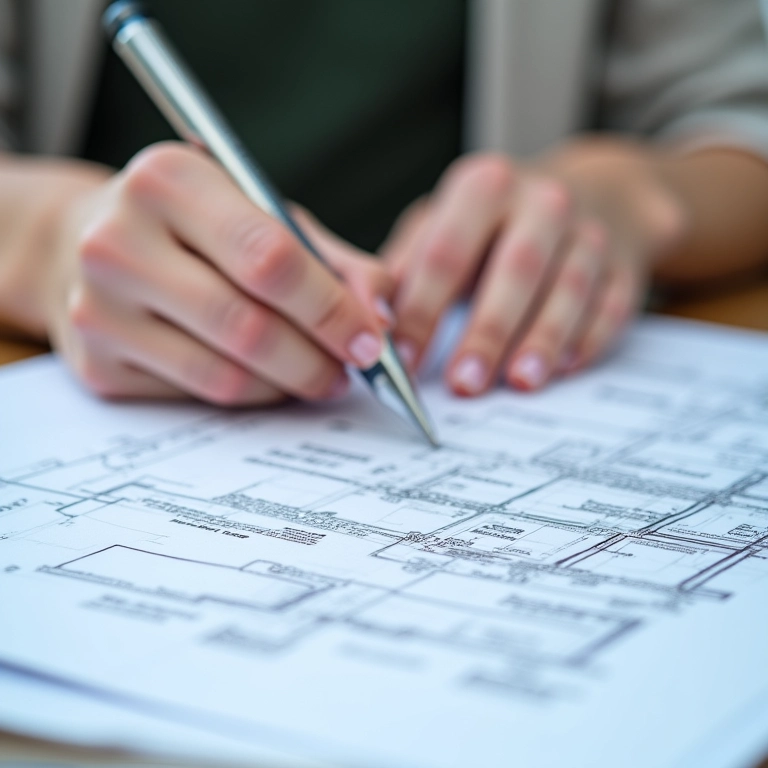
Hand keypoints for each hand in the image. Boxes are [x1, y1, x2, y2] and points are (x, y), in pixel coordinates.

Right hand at [45, 142, 392, 404]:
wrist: (86, 243)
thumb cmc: (195, 227)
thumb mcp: (263, 215)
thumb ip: (334, 262)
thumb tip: (381, 320)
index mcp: (170, 180)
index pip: (270, 258)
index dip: (332, 309)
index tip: (370, 341)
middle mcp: (118, 240)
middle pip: (248, 325)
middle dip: (317, 359)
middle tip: (350, 371)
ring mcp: (97, 307)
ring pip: (225, 373)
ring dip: (289, 384)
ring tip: (319, 376)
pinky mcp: (97, 364)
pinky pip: (198, 395)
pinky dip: (250, 395)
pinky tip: (267, 380)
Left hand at [383, 142, 686, 394]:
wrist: (597, 191)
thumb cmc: (500, 220)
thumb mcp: (447, 220)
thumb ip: (409, 266)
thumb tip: (371, 320)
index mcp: (485, 188)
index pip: (446, 252)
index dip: (420, 309)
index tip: (400, 359)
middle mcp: (542, 202)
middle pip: (514, 269)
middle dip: (487, 331)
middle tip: (463, 384)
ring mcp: (590, 232)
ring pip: (568, 288)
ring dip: (542, 340)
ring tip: (519, 383)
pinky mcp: (624, 264)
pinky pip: (611, 305)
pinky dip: (588, 339)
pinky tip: (565, 369)